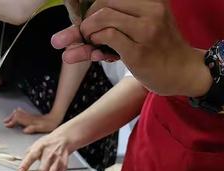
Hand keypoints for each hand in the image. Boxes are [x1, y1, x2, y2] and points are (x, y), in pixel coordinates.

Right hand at [4, 108, 61, 134]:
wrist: (55, 117)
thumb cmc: (49, 124)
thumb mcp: (42, 128)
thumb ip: (33, 129)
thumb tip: (24, 130)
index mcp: (29, 121)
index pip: (18, 119)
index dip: (12, 122)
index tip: (7, 125)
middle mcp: (28, 118)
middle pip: (16, 115)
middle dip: (10, 118)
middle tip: (5, 122)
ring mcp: (30, 116)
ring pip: (18, 113)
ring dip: (12, 115)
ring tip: (7, 119)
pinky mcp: (32, 116)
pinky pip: (22, 113)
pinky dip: (17, 113)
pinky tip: (16, 112)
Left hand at [17, 125, 74, 170]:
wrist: (64, 139)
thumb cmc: (48, 143)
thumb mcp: (35, 145)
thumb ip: (27, 156)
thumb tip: (21, 169)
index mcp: (40, 148)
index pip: (31, 157)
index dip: (24, 167)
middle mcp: (50, 154)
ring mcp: (58, 161)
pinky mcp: (63, 167)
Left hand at [51, 0, 212, 96]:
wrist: (182, 72)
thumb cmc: (159, 51)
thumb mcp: (145, 27)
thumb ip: (118, 23)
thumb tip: (80, 29)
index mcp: (151, 0)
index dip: (93, 8)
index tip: (87, 23)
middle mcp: (151, 9)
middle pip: (104, 2)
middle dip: (86, 19)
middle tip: (83, 34)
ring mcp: (145, 30)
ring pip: (103, 18)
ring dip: (87, 31)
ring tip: (87, 43)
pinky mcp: (138, 50)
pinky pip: (107, 37)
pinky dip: (95, 42)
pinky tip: (95, 51)